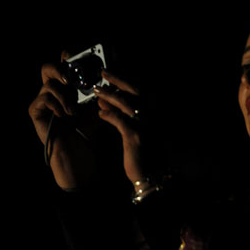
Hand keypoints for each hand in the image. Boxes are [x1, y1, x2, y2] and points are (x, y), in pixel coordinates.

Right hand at [28, 51, 99, 188]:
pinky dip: (57, 105)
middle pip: (47, 67)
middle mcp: (52, 90)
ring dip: (64, 97)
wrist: (77, 149)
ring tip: (73, 111)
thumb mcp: (95, 104)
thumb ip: (97, 88)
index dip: (66, 57)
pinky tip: (64, 116)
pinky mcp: (35, 110)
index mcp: (65, 86)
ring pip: (50, 84)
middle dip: (59, 69)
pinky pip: (44, 98)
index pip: (61, 64)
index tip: (75, 55)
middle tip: (69, 80)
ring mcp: (42, 100)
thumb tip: (104, 71)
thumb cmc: (86, 128)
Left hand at [93, 70, 147, 187]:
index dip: (125, 81)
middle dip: (118, 80)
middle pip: (134, 91)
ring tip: (96, 92)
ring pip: (125, 103)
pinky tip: (100, 113)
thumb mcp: (136, 132)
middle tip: (103, 74)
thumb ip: (124, 117)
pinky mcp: (135, 136)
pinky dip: (109, 115)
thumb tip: (107, 104)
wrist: (152, 175)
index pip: (140, 91)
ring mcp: (144, 125)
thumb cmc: (144, 155)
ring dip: (109, 95)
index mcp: (153, 114)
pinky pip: (119, 120)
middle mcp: (151, 117)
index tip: (112, 76)